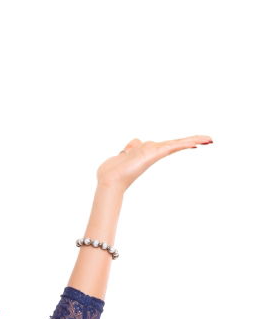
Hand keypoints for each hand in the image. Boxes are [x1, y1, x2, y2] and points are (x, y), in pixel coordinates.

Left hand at [97, 134, 212, 192]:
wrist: (110, 179)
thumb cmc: (114, 170)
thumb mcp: (125, 153)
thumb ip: (132, 147)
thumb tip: (134, 143)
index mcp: (149, 152)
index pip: (170, 145)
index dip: (182, 142)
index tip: (194, 143)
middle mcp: (155, 152)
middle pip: (177, 144)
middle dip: (193, 141)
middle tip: (210, 139)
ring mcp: (155, 153)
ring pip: (178, 144)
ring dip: (193, 140)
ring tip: (208, 139)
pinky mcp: (154, 155)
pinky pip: (171, 147)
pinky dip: (183, 144)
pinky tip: (194, 143)